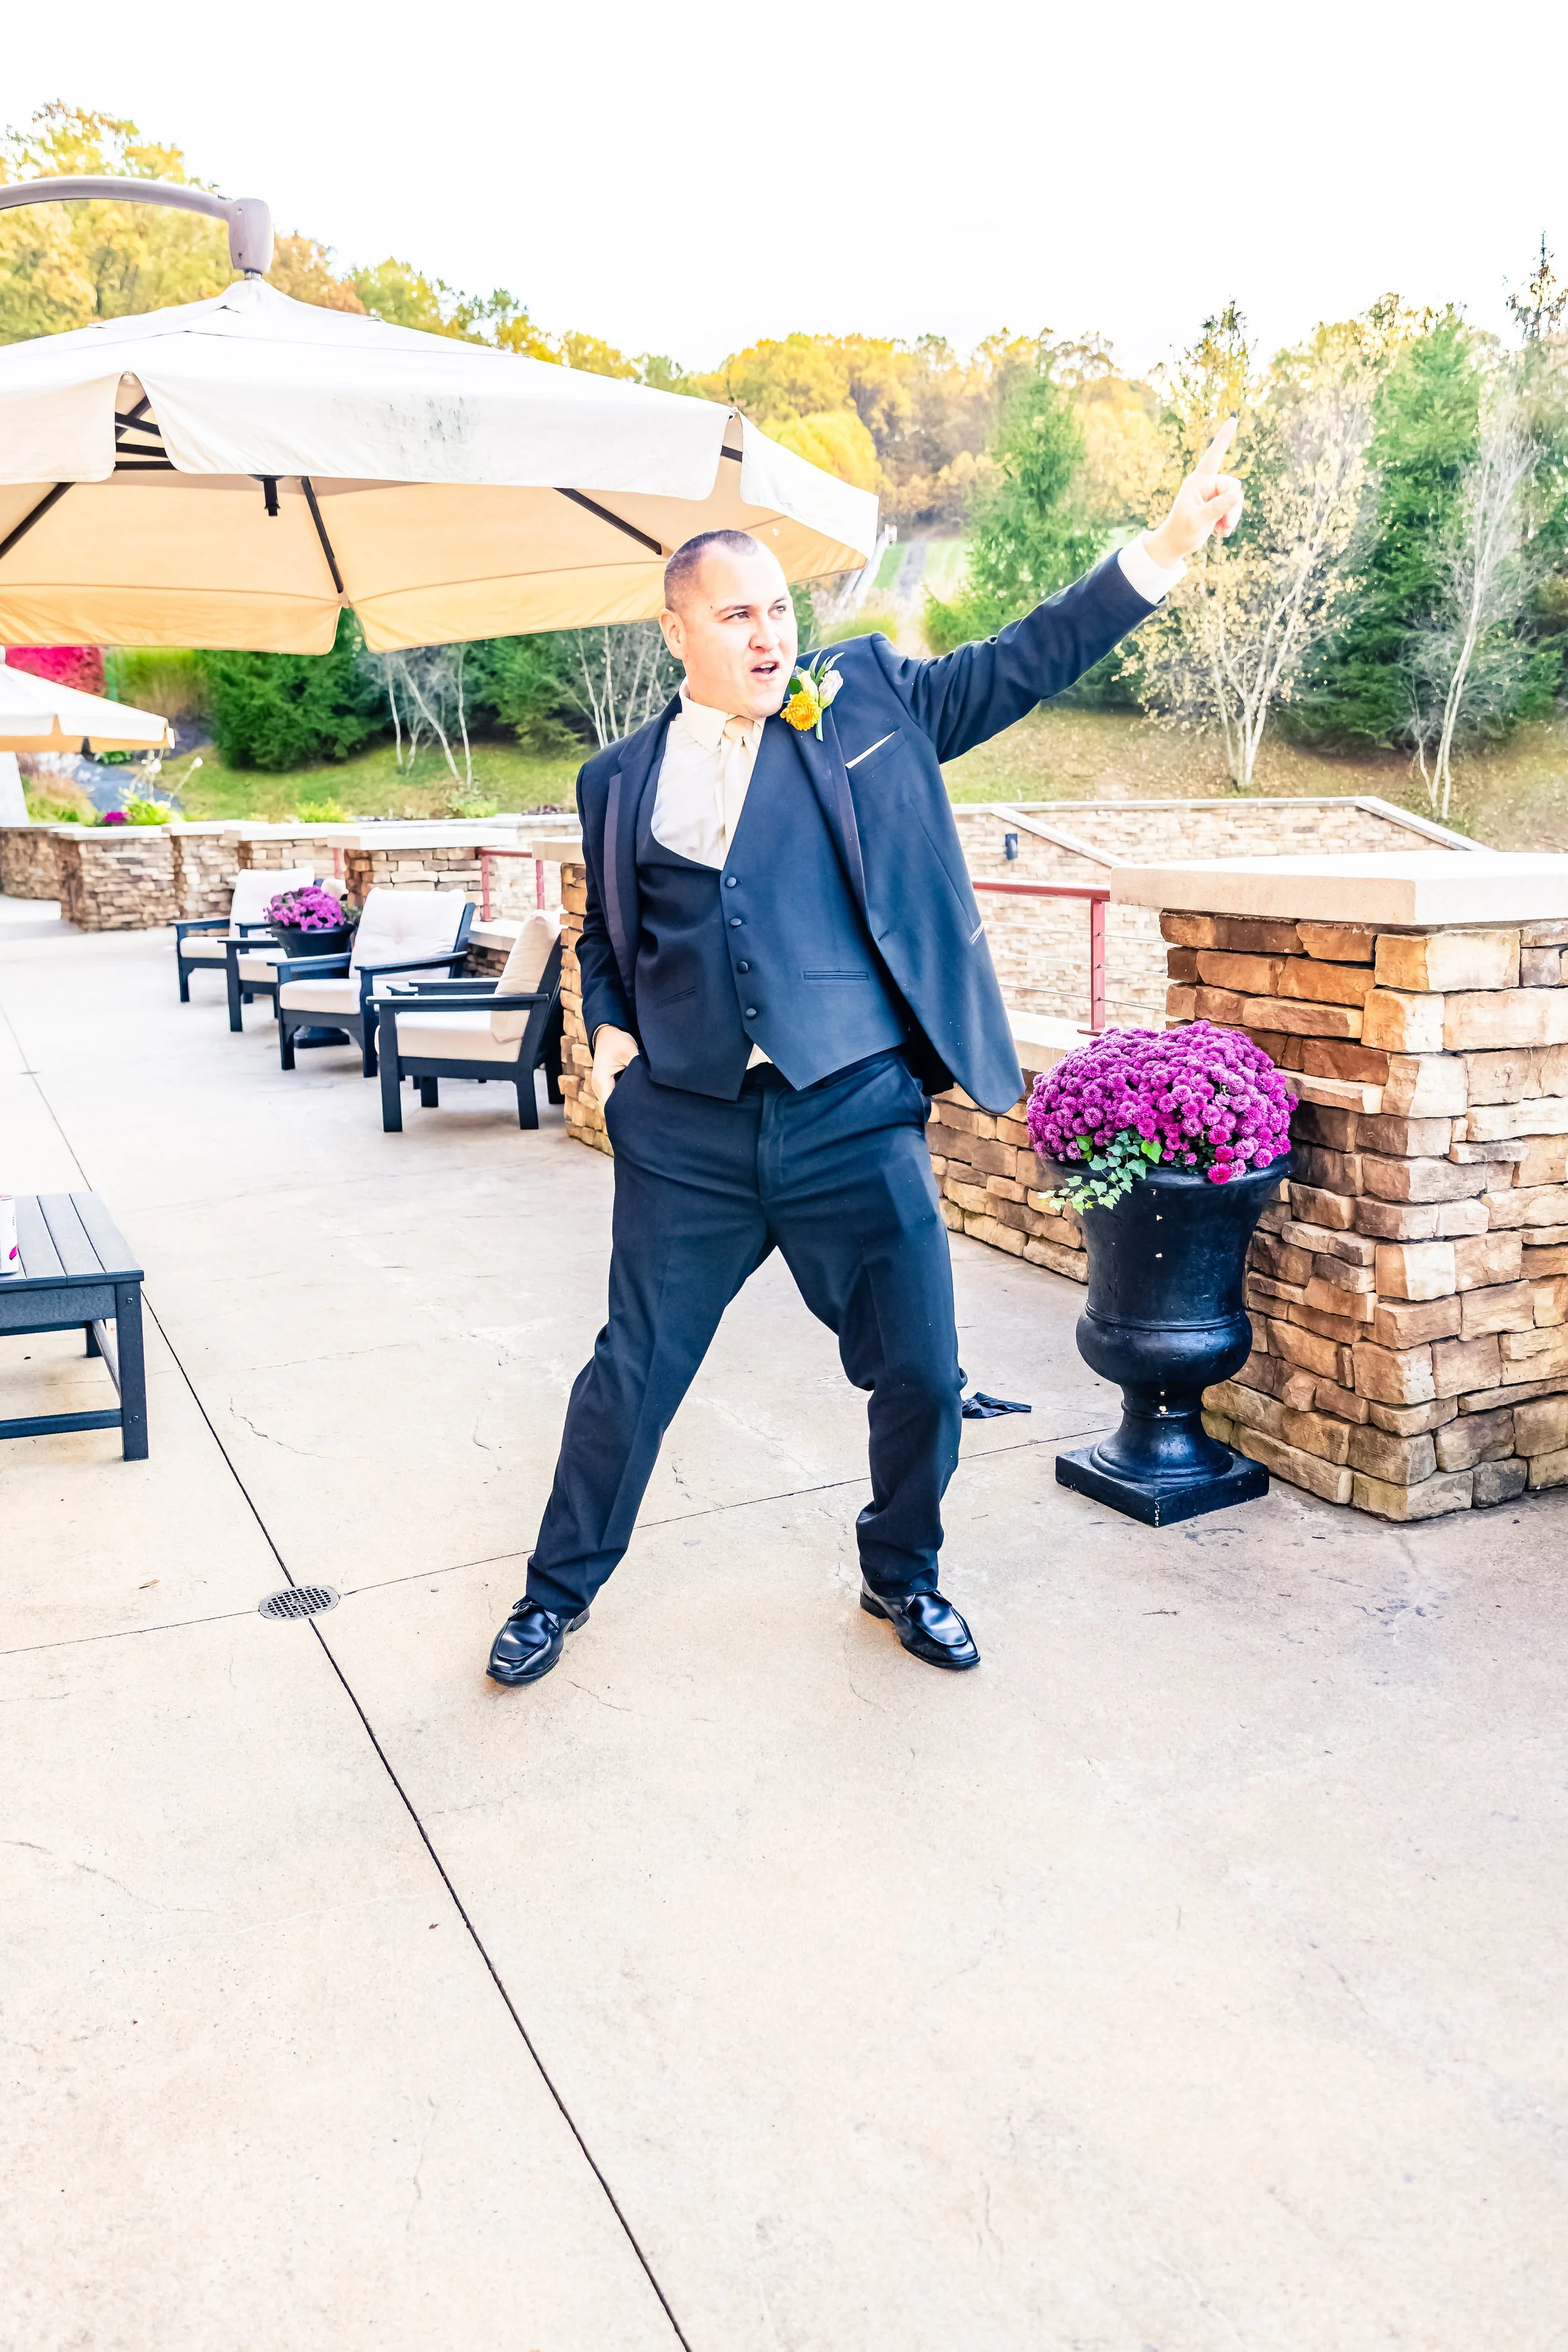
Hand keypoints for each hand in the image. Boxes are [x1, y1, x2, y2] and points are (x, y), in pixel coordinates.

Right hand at [591, 1024, 638, 1108]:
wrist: (607, 1034)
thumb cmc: (616, 1041)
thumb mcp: (629, 1051)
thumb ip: (638, 1066)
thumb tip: (650, 1080)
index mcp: (601, 1081)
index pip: (612, 1105)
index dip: (626, 1110)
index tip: (641, 1111)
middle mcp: (598, 1088)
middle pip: (612, 1107)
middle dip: (627, 1110)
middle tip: (645, 1111)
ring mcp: (601, 1088)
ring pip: (613, 1104)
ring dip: (625, 1105)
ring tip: (642, 1106)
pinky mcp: (606, 1086)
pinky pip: (614, 1097)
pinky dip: (624, 1098)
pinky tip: (637, 1098)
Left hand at [1142, 419, 1245, 569]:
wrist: (1176, 544)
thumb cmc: (1181, 531)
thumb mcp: (1197, 521)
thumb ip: (1216, 508)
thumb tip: (1236, 495)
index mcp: (1198, 482)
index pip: (1213, 455)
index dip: (1223, 438)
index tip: (1232, 419)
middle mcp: (1207, 484)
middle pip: (1233, 486)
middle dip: (1234, 506)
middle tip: (1226, 525)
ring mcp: (1213, 495)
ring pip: (1236, 499)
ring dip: (1233, 516)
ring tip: (1222, 531)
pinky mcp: (1218, 505)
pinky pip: (1234, 508)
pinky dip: (1230, 521)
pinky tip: (1221, 532)